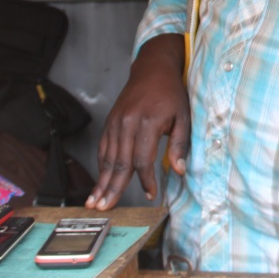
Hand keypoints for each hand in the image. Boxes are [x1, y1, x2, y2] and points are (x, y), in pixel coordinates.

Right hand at [85, 34, 189, 209]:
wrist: (153, 68)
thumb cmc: (171, 93)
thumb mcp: (184, 116)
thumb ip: (181, 144)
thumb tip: (180, 171)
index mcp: (147, 122)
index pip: (142, 159)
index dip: (145, 180)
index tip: (149, 195)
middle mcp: (127, 123)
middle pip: (119, 162)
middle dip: (111, 188)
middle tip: (104, 209)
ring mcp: (115, 122)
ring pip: (107, 157)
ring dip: (100, 181)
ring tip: (95, 202)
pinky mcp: (109, 121)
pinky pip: (103, 147)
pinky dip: (101, 165)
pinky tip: (100, 180)